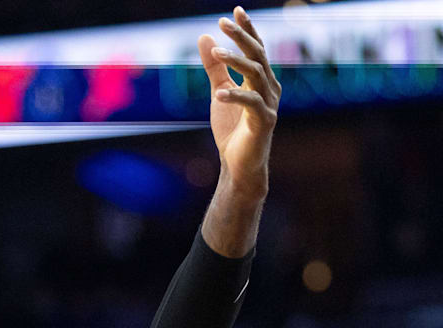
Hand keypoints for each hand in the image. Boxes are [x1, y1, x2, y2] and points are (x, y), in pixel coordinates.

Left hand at [198, 7, 280, 197]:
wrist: (238, 164)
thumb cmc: (232, 128)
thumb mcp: (219, 91)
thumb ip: (214, 67)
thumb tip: (204, 37)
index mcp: (261, 79)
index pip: (256, 48)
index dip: (247, 29)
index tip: (234, 11)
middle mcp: (270, 87)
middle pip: (258, 55)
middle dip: (242, 37)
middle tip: (223, 23)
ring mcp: (269, 104)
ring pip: (256, 74)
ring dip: (236, 61)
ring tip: (216, 53)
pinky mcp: (264, 122)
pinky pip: (251, 103)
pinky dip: (235, 96)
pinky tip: (218, 93)